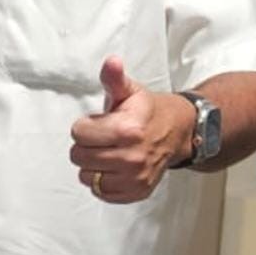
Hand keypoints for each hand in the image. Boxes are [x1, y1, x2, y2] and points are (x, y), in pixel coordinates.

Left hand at [69, 56, 193, 203]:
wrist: (177, 132)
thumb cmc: (147, 111)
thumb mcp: (129, 90)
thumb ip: (113, 78)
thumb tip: (111, 62)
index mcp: (127, 129)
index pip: (78, 133)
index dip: (84, 126)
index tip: (98, 123)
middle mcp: (132, 157)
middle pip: (79, 156)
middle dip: (86, 145)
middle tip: (102, 138)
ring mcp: (135, 177)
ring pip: (87, 177)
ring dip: (92, 165)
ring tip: (107, 152)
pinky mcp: (136, 192)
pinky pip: (101, 192)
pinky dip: (102, 181)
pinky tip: (113, 167)